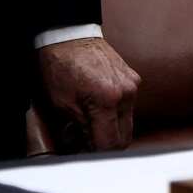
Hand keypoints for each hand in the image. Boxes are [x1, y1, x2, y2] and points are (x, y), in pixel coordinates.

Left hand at [37, 37, 139, 151]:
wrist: (68, 35)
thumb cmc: (59, 67)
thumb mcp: (61, 105)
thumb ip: (78, 131)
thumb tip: (85, 149)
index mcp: (107, 101)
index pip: (110, 144)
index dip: (95, 155)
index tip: (82, 157)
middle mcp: (126, 94)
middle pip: (125, 138)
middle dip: (105, 146)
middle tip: (83, 145)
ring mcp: (132, 85)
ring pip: (128, 123)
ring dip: (110, 130)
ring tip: (87, 125)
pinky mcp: (133, 79)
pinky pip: (128, 106)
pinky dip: (114, 114)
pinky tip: (96, 110)